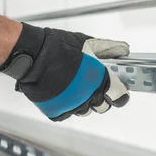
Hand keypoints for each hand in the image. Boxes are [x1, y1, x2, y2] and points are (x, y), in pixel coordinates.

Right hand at [0, 23, 129, 120]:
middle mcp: (89, 96)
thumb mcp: (87, 42)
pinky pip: (67, 113)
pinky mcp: (57, 112)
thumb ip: (107, 49)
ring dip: (82, 101)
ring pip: (84, 110)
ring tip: (71, 87)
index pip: (120, 97)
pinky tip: (60, 92)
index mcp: (99, 81)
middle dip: (100, 97)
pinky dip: (65, 105)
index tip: (117, 89)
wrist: (33, 56)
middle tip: (90, 85)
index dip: (119, 93)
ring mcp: (73, 106)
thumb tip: (122, 50)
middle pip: (102, 106)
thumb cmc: (57, 47)